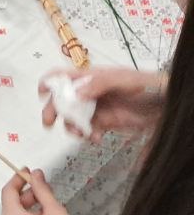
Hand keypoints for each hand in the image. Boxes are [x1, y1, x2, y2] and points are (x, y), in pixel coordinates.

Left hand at [0, 170, 93, 214]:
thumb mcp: (55, 212)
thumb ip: (41, 190)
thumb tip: (35, 173)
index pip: (8, 192)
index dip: (18, 179)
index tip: (28, 171)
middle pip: (11, 208)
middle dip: (26, 197)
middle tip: (44, 192)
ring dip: (27, 213)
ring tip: (47, 210)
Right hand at [40, 67, 165, 141]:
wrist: (171, 106)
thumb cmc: (150, 86)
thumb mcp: (124, 80)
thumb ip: (100, 83)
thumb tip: (75, 93)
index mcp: (92, 77)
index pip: (64, 76)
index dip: (49, 82)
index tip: (42, 94)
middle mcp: (91, 92)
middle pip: (64, 99)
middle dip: (54, 110)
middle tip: (50, 122)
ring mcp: (99, 108)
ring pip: (74, 117)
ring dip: (72, 126)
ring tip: (81, 133)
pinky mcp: (108, 123)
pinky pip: (90, 130)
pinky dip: (88, 136)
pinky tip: (96, 139)